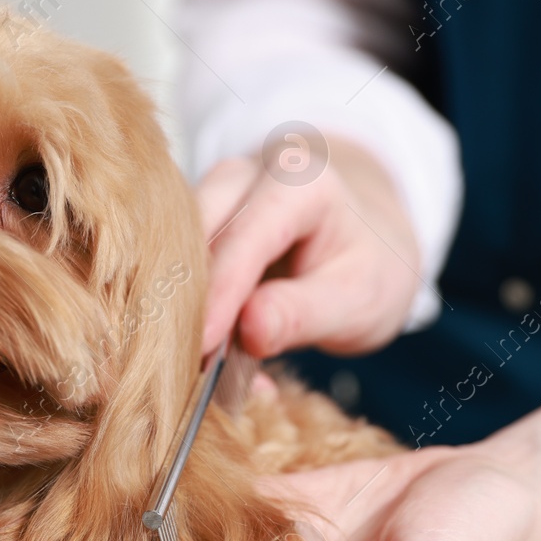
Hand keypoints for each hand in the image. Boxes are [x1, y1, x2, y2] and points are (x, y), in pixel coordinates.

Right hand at [198, 136, 421, 358]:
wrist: (367, 236)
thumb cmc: (368, 265)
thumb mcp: (359, 299)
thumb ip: (304, 314)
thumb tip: (249, 330)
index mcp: (300, 182)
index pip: (246, 237)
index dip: (221, 294)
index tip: (203, 346)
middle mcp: (246, 176)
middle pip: (194, 233)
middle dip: (187, 299)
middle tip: (191, 364)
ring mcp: (214, 193)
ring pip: (172, 247)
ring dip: (179, 306)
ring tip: (198, 363)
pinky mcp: (195, 219)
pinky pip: (176, 261)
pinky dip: (184, 306)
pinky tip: (202, 348)